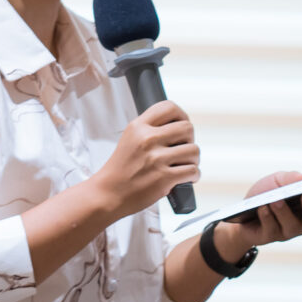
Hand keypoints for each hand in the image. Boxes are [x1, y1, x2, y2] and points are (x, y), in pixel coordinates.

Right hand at [94, 100, 199, 217]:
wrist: (107, 194)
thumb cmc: (121, 170)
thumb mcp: (130, 139)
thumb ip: (150, 130)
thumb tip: (179, 126)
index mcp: (138, 127)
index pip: (169, 107)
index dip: (182, 115)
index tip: (181, 127)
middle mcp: (148, 139)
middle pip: (187, 128)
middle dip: (189, 140)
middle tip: (182, 150)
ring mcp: (156, 158)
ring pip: (194, 150)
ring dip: (193, 160)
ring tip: (183, 166)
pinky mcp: (164, 177)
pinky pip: (194, 171)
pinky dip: (194, 176)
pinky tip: (186, 178)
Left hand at [210, 168, 301, 264]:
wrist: (238, 219)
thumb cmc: (264, 196)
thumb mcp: (277, 180)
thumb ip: (292, 179)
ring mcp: (291, 230)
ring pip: (294, 223)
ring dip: (284, 211)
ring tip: (277, 200)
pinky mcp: (273, 236)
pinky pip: (272, 227)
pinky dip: (268, 216)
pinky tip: (264, 207)